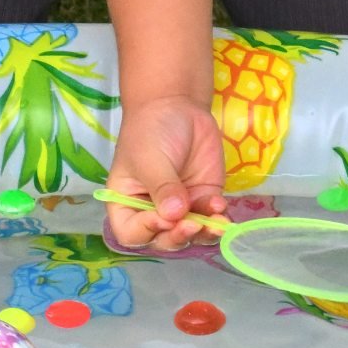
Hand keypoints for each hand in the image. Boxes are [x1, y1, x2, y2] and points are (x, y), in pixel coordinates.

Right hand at [104, 93, 227, 251]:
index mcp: (126, 204)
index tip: (163, 217)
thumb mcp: (150, 159)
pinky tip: (221, 206)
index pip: (132, 233)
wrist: (177, 107)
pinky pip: (211, 219)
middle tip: (192, 224)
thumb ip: (163, 188)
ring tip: (216, 223)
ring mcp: (180, 209)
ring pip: (191, 235)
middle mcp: (152, 212)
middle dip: (179, 236)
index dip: (147, 231)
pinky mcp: (202, 200)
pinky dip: (217, 218)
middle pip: (163, 240)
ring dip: (203, 233)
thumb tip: (175, 215)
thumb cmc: (151, 132)